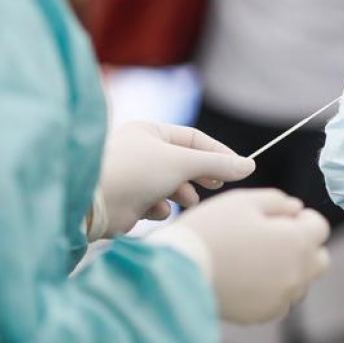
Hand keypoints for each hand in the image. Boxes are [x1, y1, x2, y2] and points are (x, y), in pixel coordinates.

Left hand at [94, 121, 254, 237]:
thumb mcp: (182, 163)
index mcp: (149, 131)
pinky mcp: (129, 201)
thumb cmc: (135, 173)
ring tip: (184, 200)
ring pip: (173, 185)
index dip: (218, 153)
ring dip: (181, 193)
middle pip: (185, 162)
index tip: (240, 168)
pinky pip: (157, 202)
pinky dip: (160, 208)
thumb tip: (250, 165)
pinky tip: (154, 211)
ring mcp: (135, 176)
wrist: (93, 205)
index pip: (194, 139)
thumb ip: (217, 165)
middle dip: (200, 175)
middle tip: (217, 184)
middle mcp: (141, 150)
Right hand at [174, 189, 330, 323]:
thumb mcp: (243, 201)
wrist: (179, 271)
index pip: (320, 227)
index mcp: (297, 241)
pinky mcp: (263, 314)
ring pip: (299, 282)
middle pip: (319, 259)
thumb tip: (296, 208)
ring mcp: (282, 298)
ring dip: (287, 269)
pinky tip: (245, 278)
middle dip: (303, 246)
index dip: (302, 219)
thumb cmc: (211, 230)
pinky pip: (279, 300)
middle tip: (272, 238)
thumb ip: (277, 201)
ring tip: (253, 259)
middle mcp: (297, 273)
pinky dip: (270, 289)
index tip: (281, 217)